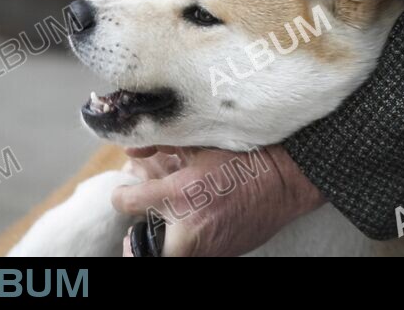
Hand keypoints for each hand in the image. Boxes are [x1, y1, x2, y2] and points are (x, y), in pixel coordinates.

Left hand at [112, 144, 325, 256]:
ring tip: (168, 227)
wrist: (281, 183)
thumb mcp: (199, 146)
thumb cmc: (242, 159)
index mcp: (178, 195)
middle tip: (137, 228)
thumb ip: (161, 146)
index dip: (122, 195)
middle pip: (138, 248)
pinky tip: (192, 228)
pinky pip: (189, 255)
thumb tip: (130, 147)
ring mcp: (202, 249)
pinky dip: (184, 246)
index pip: (127, 202)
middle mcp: (186, 228)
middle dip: (136, 236)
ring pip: (164, 255)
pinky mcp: (216, 258)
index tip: (124, 193)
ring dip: (161, 243)